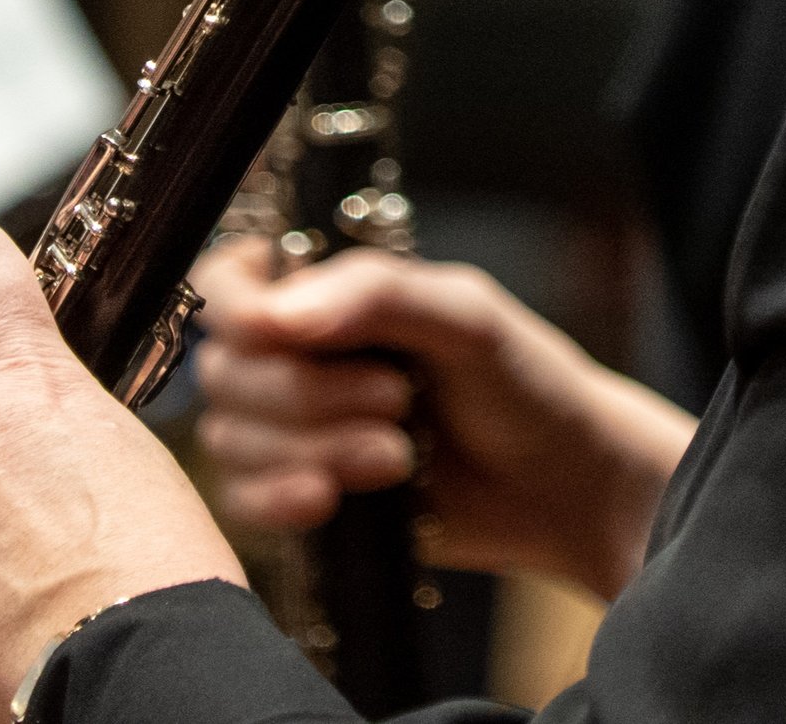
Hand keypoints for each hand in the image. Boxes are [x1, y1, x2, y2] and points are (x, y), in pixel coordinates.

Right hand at [191, 239, 695, 603]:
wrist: (559, 486)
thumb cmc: (524, 382)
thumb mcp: (466, 316)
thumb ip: (377, 296)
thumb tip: (277, 316)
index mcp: (334, 292)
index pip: (228, 282)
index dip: (238, 310)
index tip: (280, 334)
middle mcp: (302, 353)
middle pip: (226, 370)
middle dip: (306, 396)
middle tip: (396, 400)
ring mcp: (295, 428)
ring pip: (230, 438)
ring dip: (312, 451)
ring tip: (397, 455)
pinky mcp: (298, 494)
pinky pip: (240, 501)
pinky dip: (281, 500)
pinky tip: (335, 501)